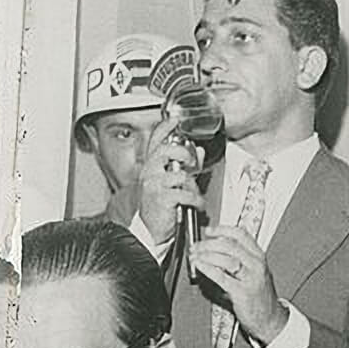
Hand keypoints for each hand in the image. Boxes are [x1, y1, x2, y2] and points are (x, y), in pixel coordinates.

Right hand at [137, 115, 206, 243]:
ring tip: (192, 193)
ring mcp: (154, 185)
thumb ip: (187, 164)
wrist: (152, 228)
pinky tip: (196, 204)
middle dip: (183, 153)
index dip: (166, 128)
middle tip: (191, 163)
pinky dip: (196, 200)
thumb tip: (198, 150)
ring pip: (179, 174)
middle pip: (166, 151)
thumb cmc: (163, 203)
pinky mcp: (161, 199)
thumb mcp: (174, 181)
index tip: (176, 120)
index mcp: (152, 165)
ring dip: (191, 185)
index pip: (157, 141)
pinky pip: (185, 193)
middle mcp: (150, 172)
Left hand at [190, 226, 287, 344]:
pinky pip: (221, 277)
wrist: (270, 319)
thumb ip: (239, 259)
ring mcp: (251, 278)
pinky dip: (207, 268)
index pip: (240, 235)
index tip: (208, 231)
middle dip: (208, 243)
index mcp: (259, 257)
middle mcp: (256, 265)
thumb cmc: (259, 296)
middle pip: (229, 245)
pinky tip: (199, 265)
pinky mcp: (242, 292)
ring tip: (195, 256)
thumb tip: (214, 249)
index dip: (222, 230)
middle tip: (196, 247)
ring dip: (205, 255)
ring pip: (225, 258)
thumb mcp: (254, 272)